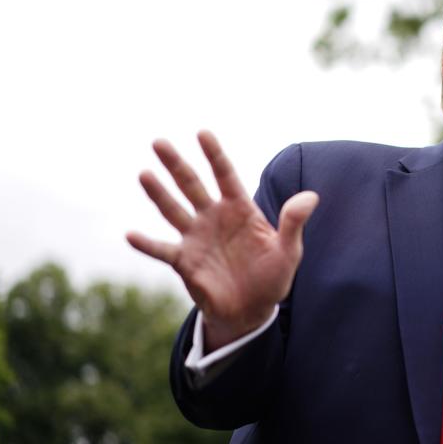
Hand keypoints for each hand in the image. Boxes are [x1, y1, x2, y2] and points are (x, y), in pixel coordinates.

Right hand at [126, 131, 317, 351]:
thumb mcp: (288, 250)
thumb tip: (312, 196)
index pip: (225, 175)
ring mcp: (196, 238)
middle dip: (176, 164)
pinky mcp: (184, 261)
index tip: (202, 133)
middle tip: (159, 142)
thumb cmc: (272, 277)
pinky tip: (130, 235)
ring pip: (173, 211)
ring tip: (144, 174)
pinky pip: (162, 250)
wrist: (253, 310)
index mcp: (239, 209)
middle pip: (192, 185)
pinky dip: (146, 244)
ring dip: (158, 194)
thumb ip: (294, 222)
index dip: (214, 155)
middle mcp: (213, 217)